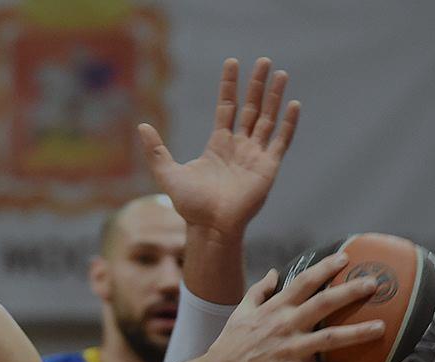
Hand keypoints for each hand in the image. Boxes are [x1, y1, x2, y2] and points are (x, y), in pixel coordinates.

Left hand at [138, 57, 298, 238]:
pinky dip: (288, 124)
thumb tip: (142, 126)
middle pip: (250, 108)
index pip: (227, 107)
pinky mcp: (268, 168)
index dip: (229, 86)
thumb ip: (156, 150)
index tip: (232, 63)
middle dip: (256, 85)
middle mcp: (239, 147)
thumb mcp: (168, 173)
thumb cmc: (190, 205)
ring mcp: (255, 156)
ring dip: (274, 97)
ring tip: (281, 74)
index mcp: (218, 144)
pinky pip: (280, 141)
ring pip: (267, 119)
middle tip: (263, 61)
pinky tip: (293, 104)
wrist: (210, 227)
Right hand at [203, 253, 382, 361]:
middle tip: (374, 283)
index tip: (345, 257)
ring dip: (358, 332)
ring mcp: (290, 349)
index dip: (325, 268)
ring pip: (330, 338)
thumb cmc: (228, 345)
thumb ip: (259, 291)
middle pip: (323, 303)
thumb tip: (275, 273)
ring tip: (381, 327)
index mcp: (274, 309)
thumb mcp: (241, 312)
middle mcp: (285, 325)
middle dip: (350, 291)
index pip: (304, 282)